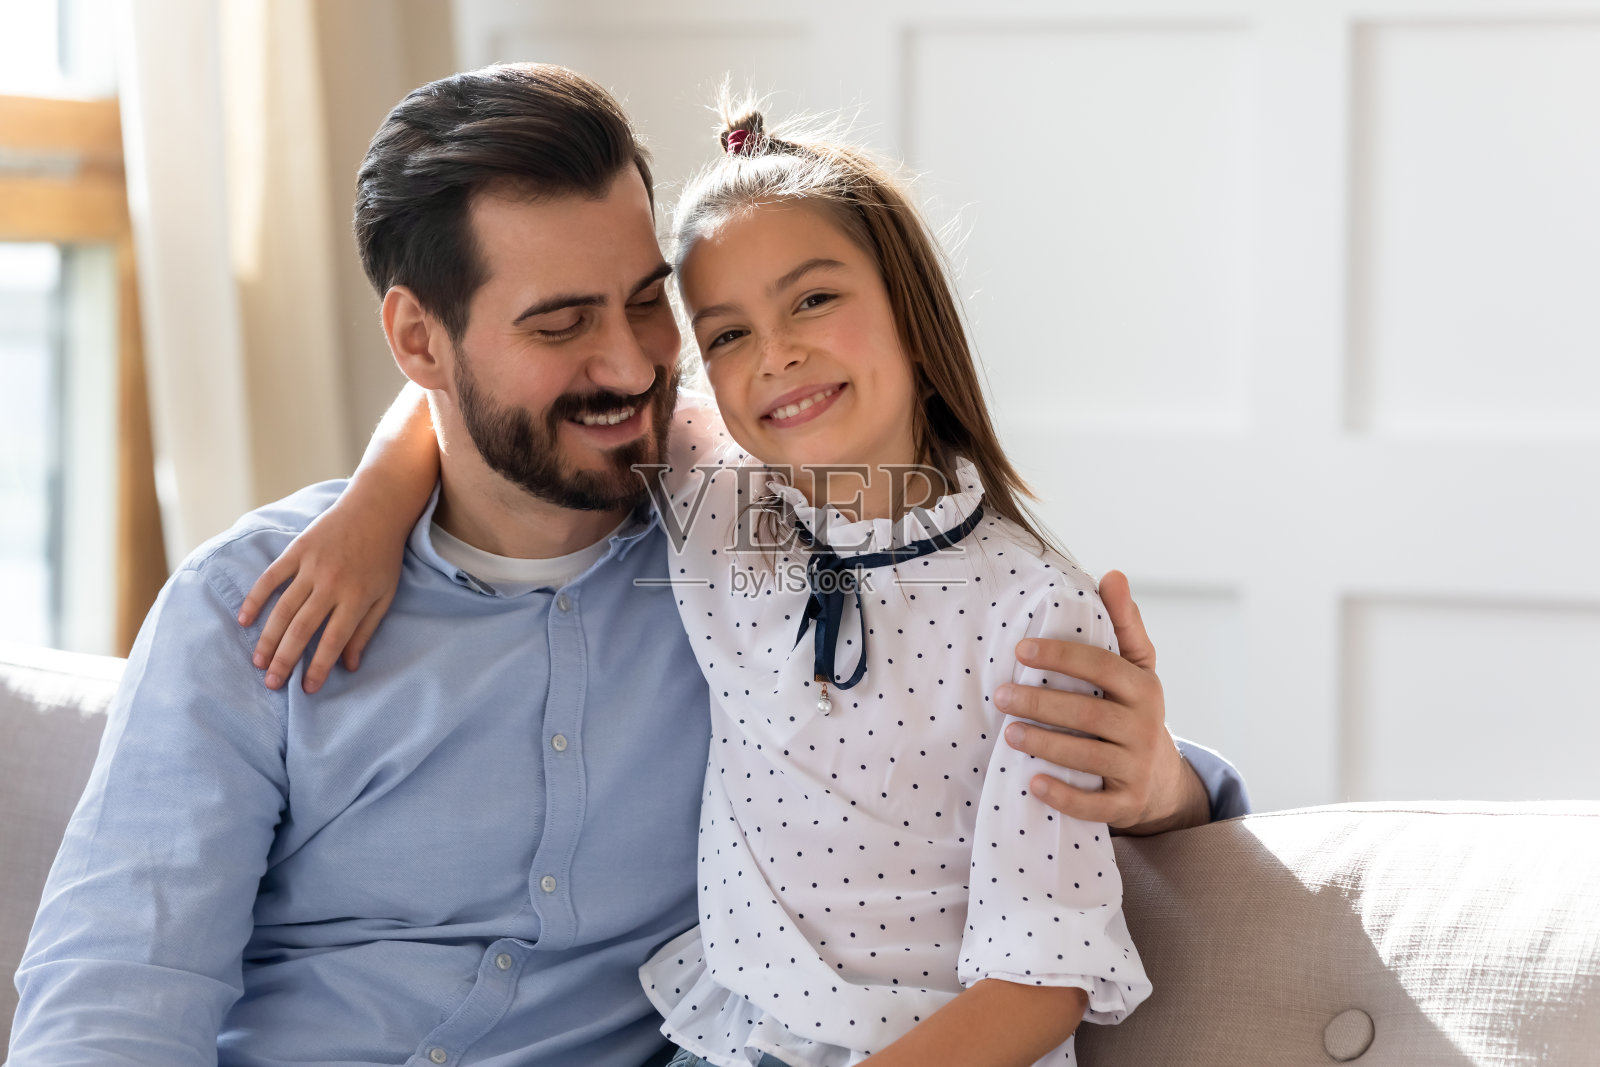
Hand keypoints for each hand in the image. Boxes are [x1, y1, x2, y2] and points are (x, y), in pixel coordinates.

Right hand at [236, 496, 404, 693]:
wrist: (376, 509)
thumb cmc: (383, 557)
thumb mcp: (385, 595)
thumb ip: (366, 630)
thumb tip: (349, 666)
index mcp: (356, 598)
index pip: (333, 640)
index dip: (319, 667)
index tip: (307, 688)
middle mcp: (331, 584)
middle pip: (302, 629)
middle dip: (286, 660)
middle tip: (272, 683)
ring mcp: (311, 566)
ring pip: (284, 608)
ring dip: (269, 638)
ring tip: (259, 662)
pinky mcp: (297, 550)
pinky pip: (271, 578)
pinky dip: (256, 598)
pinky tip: (244, 620)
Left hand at [995, 570, 1209, 834]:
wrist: (1161, 780)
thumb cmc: (1134, 710)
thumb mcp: (1136, 667)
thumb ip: (1124, 623)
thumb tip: (1113, 574)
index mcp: (1144, 688)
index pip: (1102, 667)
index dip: (1061, 658)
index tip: (1020, 651)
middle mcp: (1145, 727)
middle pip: (1089, 715)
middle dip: (1042, 704)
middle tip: (1001, 696)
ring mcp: (1137, 769)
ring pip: (1089, 758)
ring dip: (1046, 745)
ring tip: (1008, 734)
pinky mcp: (1128, 805)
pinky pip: (1096, 805)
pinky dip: (1064, 796)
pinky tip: (1033, 782)